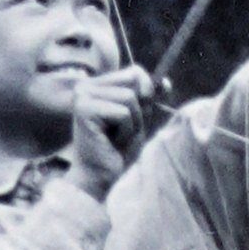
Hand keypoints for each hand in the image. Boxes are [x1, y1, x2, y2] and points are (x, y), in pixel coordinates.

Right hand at [68, 65, 153, 195]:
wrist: (98, 177)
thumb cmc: (116, 150)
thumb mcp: (138, 118)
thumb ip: (148, 98)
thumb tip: (166, 82)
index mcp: (96, 84)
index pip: (135, 72)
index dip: (146, 93)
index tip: (138, 116)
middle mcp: (85, 86)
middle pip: (134, 82)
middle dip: (138, 111)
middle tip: (121, 132)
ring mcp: (82, 96)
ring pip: (130, 98)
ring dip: (132, 123)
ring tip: (115, 138)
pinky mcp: (84, 109)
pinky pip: (123, 113)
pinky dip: (125, 131)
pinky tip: (110, 142)